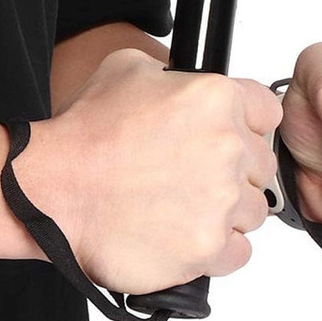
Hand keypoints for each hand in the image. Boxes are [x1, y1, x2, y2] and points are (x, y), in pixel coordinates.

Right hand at [12, 48, 281, 294]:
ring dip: (224, 209)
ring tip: (181, 204)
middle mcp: (227, 146)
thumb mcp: (127, 68)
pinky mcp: (208, 247)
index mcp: (215, 99)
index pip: (267, 112)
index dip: (246, 124)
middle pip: (260, 164)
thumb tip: (185, 84)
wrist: (54, 188)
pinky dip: (217, 247)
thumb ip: (173, 73)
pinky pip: (239, 252)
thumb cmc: (85, 132)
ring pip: (252, 210)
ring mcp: (221, 201)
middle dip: (233, 169)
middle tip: (192, 174)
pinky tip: (185, 232)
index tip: (230, 136)